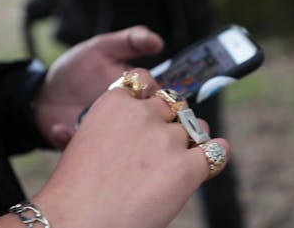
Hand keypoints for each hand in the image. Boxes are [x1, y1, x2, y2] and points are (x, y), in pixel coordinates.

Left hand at [33, 26, 162, 148]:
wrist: (43, 93)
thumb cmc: (76, 68)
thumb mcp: (103, 48)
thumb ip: (130, 41)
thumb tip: (158, 41)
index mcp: (135, 97)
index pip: (158, 101)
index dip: (152, 97)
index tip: (140, 92)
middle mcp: (123, 118)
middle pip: (140, 124)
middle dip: (132, 122)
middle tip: (115, 112)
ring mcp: (103, 133)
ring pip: (114, 142)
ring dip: (101, 134)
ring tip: (85, 120)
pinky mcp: (82, 145)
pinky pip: (80, 149)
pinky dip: (68, 139)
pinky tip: (59, 127)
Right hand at [34, 70, 230, 227]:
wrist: (78, 223)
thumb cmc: (77, 190)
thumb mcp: (85, 141)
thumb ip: (113, 123)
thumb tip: (131, 119)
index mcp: (115, 103)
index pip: (144, 80)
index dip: (151, 95)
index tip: (152, 110)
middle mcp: (144, 114)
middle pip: (174, 103)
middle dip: (171, 121)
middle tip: (161, 147)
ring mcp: (167, 140)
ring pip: (196, 127)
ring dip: (191, 141)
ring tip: (174, 165)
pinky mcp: (187, 167)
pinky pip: (216, 151)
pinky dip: (214, 157)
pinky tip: (204, 166)